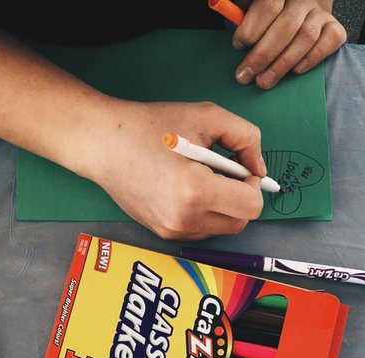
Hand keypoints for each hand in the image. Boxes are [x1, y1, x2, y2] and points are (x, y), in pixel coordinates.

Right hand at [85, 100, 266, 240]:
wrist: (104, 144)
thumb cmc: (151, 126)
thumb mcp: (207, 116)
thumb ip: (246, 137)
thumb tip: (259, 168)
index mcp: (196, 191)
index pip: (251, 206)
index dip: (254, 185)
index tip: (241, 167)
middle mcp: (184, 219)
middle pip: (240, 222)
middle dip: (241, 197)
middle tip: (225, 171)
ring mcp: (172, 230)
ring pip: (222, 228)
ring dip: (224, 205)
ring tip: (201, 176)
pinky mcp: (163, 233)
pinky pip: (201, 229)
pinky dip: (205, 211)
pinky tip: (187, 188)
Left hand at [233, 0, 346, 89]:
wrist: (296, 19)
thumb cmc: (265, 21)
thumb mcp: (248, 13)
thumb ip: (241, 19)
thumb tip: (231, 34)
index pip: (268, 5)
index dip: (252, 28)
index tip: (238, 45)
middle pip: (286, 25)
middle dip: (263, 54)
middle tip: (245, 76)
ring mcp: (319, 12)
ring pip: (306, 36)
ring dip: (282, 64)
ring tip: (264, 81)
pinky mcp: (334, 27)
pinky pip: (330, 40)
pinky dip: (312, 58)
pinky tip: (296, 71)